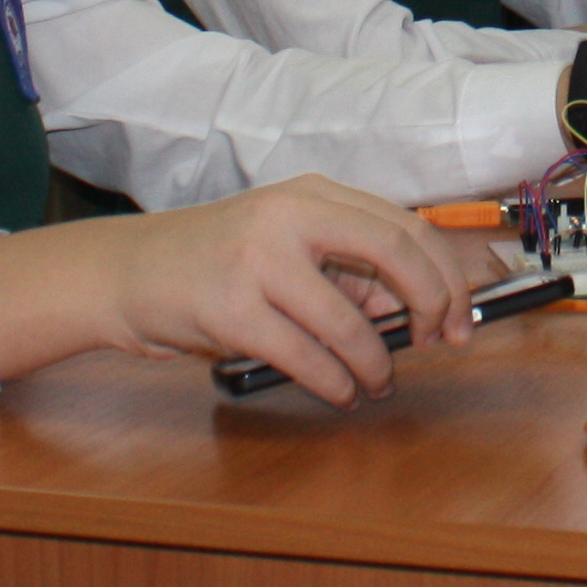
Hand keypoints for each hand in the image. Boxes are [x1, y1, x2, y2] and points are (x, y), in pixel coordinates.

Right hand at [0, 175, 487, 405]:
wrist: (127, 271)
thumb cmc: (215, 262)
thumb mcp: (284, 248)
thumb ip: (345, 273)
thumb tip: (410, 312)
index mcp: (311, 194)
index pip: (403, 224)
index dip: (443, 273)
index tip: (459, 314)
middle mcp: (289, 215)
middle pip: (393, 250)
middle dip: (432, 303)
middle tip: (441, 342)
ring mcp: (258, 260)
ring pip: (349, 322)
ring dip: (375, 363)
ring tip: (376, 382)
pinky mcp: (231, 309)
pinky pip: (306, 357)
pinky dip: (335, 382)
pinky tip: (340, 392)